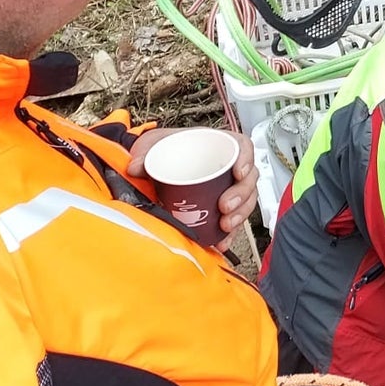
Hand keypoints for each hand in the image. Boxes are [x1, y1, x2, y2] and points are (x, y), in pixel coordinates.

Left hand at [130, 128, 257, 252]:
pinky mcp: (221, 208)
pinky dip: (230, 233)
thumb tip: (136, 167)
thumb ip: (144, 153)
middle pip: (248, 178)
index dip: (247, 159)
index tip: (239, 172)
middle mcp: (226, 167)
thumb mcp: (153, 144)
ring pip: (246, 200)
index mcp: (216, 145)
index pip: (242, 147)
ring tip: (225, 225)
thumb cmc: (163, 149)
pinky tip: (221, 241)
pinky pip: (234, 220)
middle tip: (225, 206)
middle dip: (242, 195)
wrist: (156, 165)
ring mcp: (226, 188)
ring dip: (240, 215)